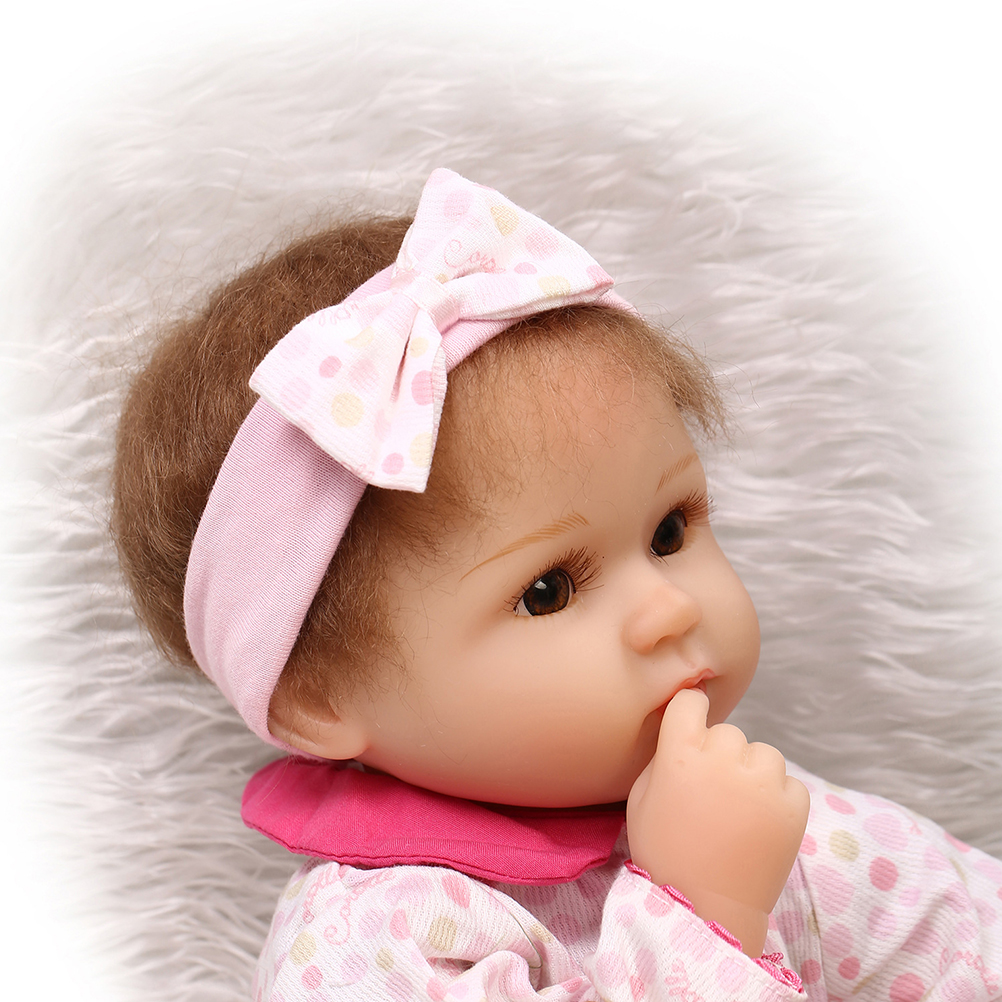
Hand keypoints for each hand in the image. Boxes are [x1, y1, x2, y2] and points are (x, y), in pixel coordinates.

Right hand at [626, 688, 809, 956]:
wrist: (703, 909)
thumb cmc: (662, 851)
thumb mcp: (640, 796)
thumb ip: (663, 756)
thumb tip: (682, 732)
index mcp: (681, 752)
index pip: (691, 701)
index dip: (690, 712)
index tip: (691, 726)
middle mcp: (725, 759)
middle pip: (728, 732)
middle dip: (720, 753)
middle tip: (711, 789)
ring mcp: (763, 783)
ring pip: (763, 754)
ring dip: (752, 772)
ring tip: (739, 807)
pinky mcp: (793, 808)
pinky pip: (789, 783)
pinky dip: (777, 797)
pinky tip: (759, 821)